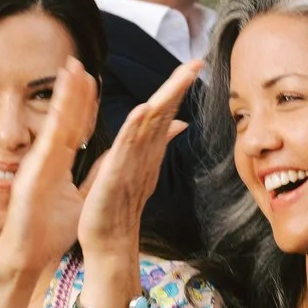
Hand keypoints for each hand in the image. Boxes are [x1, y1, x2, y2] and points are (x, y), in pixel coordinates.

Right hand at [0, 57, 99, 276]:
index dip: (84, 104)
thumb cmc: (47, 232)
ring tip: (72, 67)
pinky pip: (48, 140)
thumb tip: (117, 161)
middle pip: (65, 119)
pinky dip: (55, 118)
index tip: (92, 80)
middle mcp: (47, 158)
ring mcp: (39, 163)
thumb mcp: (80, 198)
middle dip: (73, 90)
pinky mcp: (33, 172)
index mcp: (58, 163)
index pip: (75, 128)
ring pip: (55, 123)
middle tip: (80, 62)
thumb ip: (95, 176)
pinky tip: (62, 99)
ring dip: (63, 94)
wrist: (26, 256)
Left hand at [75, 59, 198, 264]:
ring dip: (164, 101)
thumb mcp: (139, 172)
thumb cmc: (118, 210)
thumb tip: (176, 124)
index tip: (193, 65)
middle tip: (197, 62)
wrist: (109, 246)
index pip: (164, 115)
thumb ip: (155, 146)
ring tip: (179, 77)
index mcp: (146, 154)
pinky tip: (144, 110)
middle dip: (178, 88)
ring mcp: (131, 167)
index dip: (177, 89)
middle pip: (164, 116)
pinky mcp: (114, 178)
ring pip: (149, 128)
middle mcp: (143, 158)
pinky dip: (135, 129)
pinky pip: (126, 150)